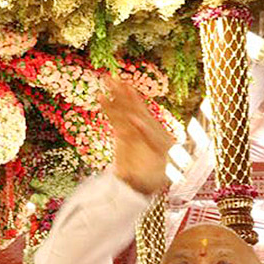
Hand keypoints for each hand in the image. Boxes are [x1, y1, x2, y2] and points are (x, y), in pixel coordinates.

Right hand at [100, 76, 174, 195]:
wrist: (147, 180)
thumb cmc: (148, 182)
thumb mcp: (143, 183)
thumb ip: (133, 178)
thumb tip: (123, 176)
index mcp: (161, 147)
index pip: (152, 136)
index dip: (143, 129)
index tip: (133, 121)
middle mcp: (151, 133)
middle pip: (140, 114)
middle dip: (130, 100)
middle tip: (122, 86)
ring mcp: (138, 130)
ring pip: (129, 110)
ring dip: (119, 95)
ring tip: (110, 80)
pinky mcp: (126, 131)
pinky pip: (118, 115)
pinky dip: (111, 105)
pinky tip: (102, 95)